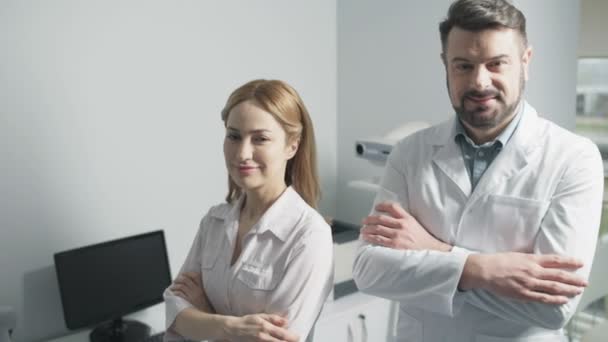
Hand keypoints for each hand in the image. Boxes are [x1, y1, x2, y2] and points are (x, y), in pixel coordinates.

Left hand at [170, 272, 211, 311]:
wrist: (206, 318)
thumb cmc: (205, 309)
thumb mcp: (205, 297)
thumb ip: (199, 291)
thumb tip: (189, 287)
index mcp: (202, 288)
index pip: (195, 276)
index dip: (188, 274)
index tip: (183, 275)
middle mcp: (197, 291)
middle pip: (186, 280)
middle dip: (178, 279)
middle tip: (175, 281)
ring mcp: (193, 296)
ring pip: (181, 286)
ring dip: (175, 286)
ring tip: (172, 288)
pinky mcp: (188, 302)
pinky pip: (179, 294)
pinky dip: (175, 293)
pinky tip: (173, 295)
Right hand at [224, 314, 298, 341]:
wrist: (233, 329)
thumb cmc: (247, 321)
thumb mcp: (260, 316)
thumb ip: (274, 319)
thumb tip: (286, 321)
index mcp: (265, 327)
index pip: (283, 334)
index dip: (292, 337)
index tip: (298, 337)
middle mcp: (263, 337)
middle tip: (295, 341)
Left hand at [360, 201, 450, 251]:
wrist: (431, 251)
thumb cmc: (422, 239)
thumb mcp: (415, 224)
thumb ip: (404, 219)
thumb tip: (390, 218)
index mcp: (407, 218)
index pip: (393, 207)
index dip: (382, 205)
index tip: (376, 207)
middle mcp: (402, 225)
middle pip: (381, 218)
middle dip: (370, 219)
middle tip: (364, 221)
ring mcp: (398, 235)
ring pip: (378, 229)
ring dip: (367, 228)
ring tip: (363, 230)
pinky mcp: (395, 245)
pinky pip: (379, 239)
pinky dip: (370, 237)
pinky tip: (366, 237)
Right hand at [460, 253, 586, 303]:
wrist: (484, 270)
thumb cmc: (498, 261)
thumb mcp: (517, 255)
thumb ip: (531, 259)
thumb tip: (543, 261)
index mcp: (530, 259)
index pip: (555, 260)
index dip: (569, 261)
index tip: (580, 263)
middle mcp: (532, 271)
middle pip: (559, 275)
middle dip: (574, 279)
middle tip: (584, 282)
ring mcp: (529, 283)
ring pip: (554, 287)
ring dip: (568, 289)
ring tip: (578, 291)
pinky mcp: (523, 294)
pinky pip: (543, 298)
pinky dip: (555, 299)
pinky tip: (563, 300)